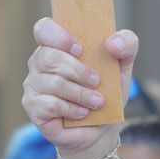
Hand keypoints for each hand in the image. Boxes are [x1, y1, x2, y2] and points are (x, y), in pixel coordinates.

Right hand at [21, 19, 138, 156]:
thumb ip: (126, 44)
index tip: (80, 49)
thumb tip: (112, 42)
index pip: (44, 29)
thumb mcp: (123, 66)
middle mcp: (39, 62)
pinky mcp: (33, 107)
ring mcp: (33, 85)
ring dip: (81, 94)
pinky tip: (83, 113)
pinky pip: (50, 104)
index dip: (59, 36)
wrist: (101, 129)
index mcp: (56, 45)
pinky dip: (72, 109)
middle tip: (97, 82)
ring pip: (53, 83)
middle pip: (49, 57)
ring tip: (97, 102)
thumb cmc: (107, 92)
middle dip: (79, 71)